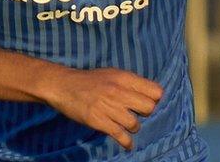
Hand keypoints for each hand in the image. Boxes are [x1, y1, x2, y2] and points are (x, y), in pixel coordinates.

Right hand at [41, 67, 162, 150]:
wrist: (64, 86)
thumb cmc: (90, 81)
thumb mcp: (112, 74)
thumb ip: (130, 83)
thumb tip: (150, 95)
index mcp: (124, 78)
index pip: (155, 91)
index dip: (155, 99)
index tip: (149, 103)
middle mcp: (119, 92)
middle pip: (149, 108)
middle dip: (146, 113)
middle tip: (137, 114)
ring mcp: (109, 107)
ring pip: (135, 124)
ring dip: (133, 127)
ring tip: (127, 126)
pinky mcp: (99, 121)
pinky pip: (120, 136)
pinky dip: (126, 142)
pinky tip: (128, 144)